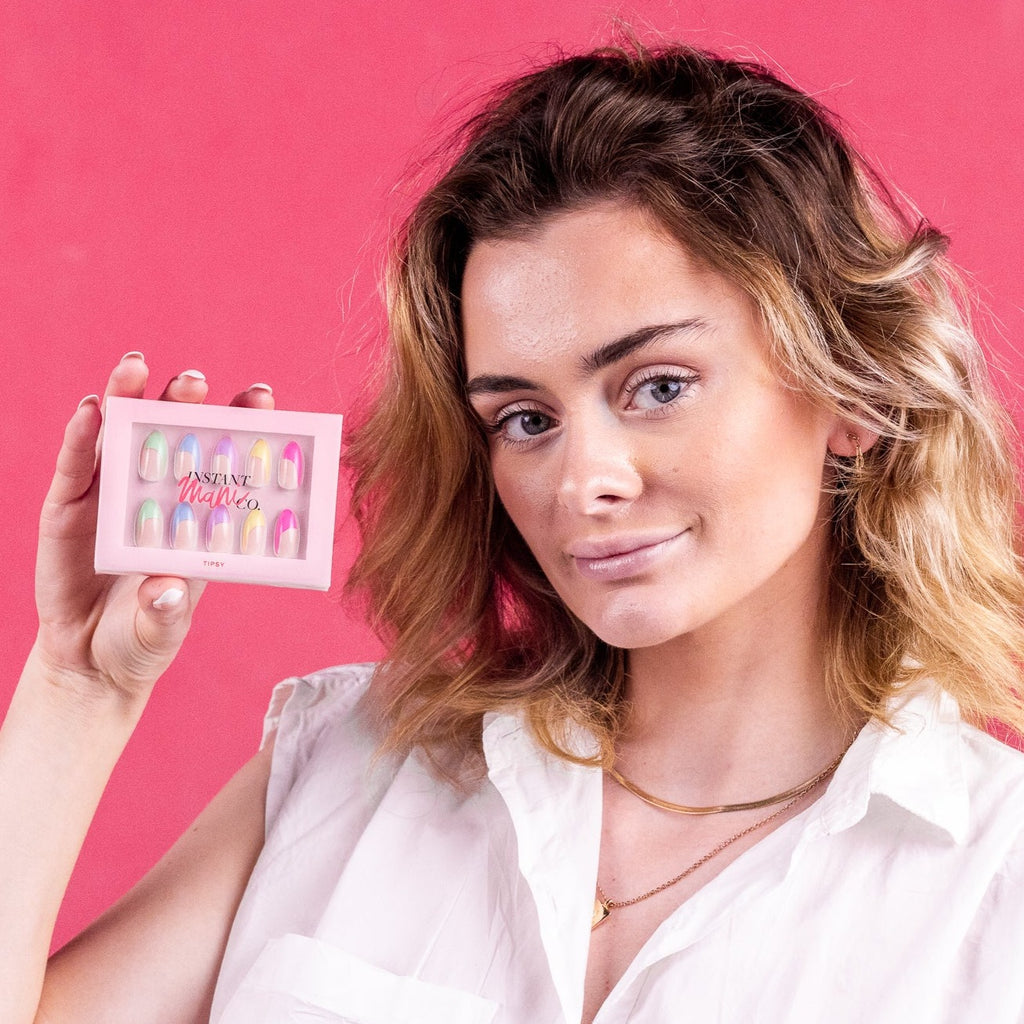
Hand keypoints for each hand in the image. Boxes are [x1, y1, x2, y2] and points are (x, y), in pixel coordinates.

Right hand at [32, 353, 275, 705]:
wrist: (91, 663)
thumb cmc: (143, 637)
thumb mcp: (164, 627)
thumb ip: (167, 610)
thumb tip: (166, 588)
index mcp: (193, 516)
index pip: (220, 461)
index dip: (239, 426)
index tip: (262, 398)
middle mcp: (154, 495)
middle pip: (171, 434)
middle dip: (185, 402)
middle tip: (198, 381)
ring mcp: (109, 496)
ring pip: (120, 435)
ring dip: (128, 397)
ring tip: (137, 366)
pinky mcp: (67, 509)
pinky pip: (73, 466)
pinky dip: (80, 436)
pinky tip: (90, 408)